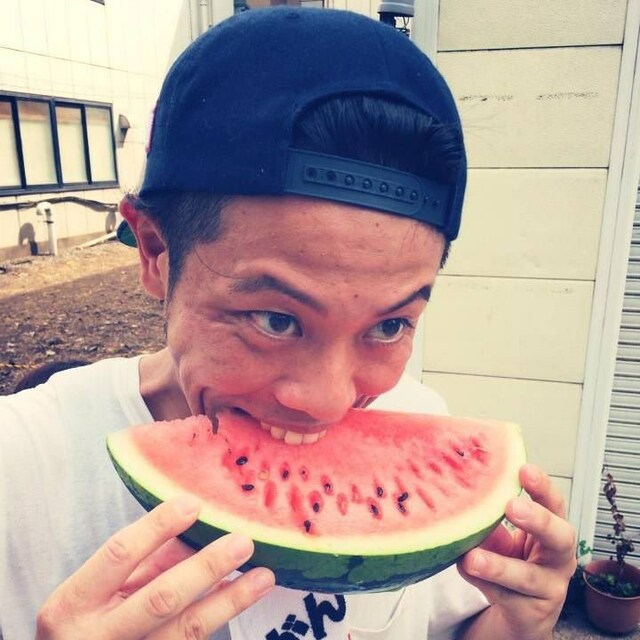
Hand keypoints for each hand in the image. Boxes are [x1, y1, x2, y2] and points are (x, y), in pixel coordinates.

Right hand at [36, 496, 274, 638]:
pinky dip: (220, 619)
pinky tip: (243, 597)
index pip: (119, 554)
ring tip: (264, 576)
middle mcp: (95, 637)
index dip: (157, 527)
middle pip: (161, 598)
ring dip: (230, 600)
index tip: (194, 504)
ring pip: (186, 630)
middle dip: (206, 568)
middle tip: (243, 542)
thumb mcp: (101, 588)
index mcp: (72, 603)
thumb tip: (198, 527)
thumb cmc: (87, 620)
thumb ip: (146, 559)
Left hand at [457, 463, 576, 639]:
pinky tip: (466, 570)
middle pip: (560, 537)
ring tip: (473, 558)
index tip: (524, 469)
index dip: (543, 487)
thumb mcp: (503, 535)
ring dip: (499, 566)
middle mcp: (559, 558)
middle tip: (512, 506)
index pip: (554, 503)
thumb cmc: (512, 560)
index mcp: (553, 529)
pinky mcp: (531, 613)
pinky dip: (483, 583)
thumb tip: (458, 487)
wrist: (521, 612)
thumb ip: (489, 516)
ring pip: (528, 577)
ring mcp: (549, 588)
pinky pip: (506, 597)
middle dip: (538, 520)